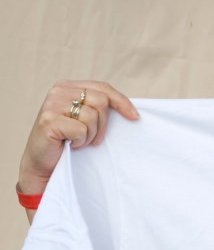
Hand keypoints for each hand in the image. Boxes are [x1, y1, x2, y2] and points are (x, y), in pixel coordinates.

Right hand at [18, 79, 138, 193]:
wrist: (42, 163)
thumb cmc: (66, 141)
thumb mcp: (84, 119)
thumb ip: (97, 107)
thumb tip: (130, 109)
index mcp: (68, 86)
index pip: (103, 87)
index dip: (121, 101)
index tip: (135, 117)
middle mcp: (59, 90)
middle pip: (101, 101)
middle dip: (103, 125)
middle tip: (94, 139)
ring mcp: (52, 104)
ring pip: (92, 116)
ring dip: (90, 135)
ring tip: (78, 141)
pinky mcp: (49, 120)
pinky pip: (81, 130)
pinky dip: (80, 141)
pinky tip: (69, 145)